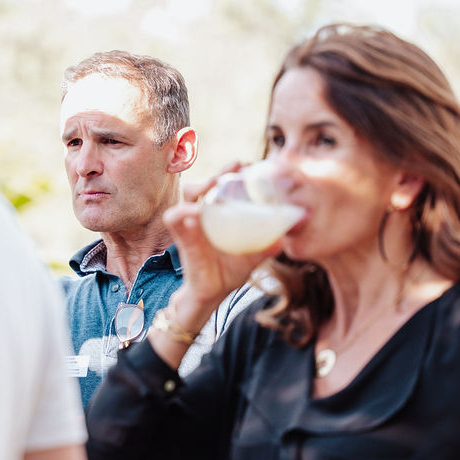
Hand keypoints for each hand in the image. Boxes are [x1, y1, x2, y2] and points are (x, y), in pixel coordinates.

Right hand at [164, 173, 278, 329]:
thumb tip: (285, 239)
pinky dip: (182, 213)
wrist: (211, 295)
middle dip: (216, 174)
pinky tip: (196, 211)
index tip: (245, 165)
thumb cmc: (227, 272)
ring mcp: (190, 226)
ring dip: (200, 187)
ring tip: (215, 183)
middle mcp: (201, 217)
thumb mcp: (251, 257)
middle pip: (203, 185)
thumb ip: (266, 246)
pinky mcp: (181, 238)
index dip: (228, 173)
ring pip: (186, 197)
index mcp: (217, 217)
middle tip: (234, 168)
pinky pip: (174, 219)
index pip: (219, 188)